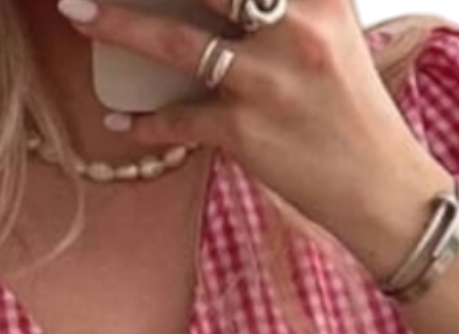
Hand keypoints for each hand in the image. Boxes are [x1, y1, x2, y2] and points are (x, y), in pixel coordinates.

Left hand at [56, 0, 442, 245]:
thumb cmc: (354, 109)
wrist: (382, 189)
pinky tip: (119, 123)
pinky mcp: (246, 132)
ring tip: (76, 14)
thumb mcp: (335, 30)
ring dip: (118, 26)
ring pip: (176, 40)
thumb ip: (290, 3)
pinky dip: (145, 124)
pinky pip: (180, 122)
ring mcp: (266, 81)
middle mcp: (294, 27)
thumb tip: (241, 0)